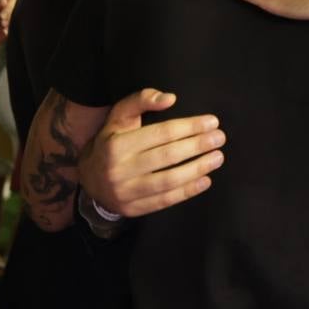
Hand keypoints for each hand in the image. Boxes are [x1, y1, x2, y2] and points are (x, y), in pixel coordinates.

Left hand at [0, 0, 15, 47]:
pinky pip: (17, 26)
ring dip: (11, 20)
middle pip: (16, 6)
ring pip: (18, 16)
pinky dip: (11, 28)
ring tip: (3, 25)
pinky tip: (5, 31)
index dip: (10, 3)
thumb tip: (5, 0)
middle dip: (9, 12)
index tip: (3, 11)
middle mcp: (8, 10)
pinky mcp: (12, 28)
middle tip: (2, 19)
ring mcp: (11, 19)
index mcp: (1, 3)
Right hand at [79, 88, 225, 217]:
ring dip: (198, 169)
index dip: (189, 127)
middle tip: (220, 138)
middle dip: (198, 146)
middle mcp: (119, 169)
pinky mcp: (133, 209)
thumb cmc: (111, 141)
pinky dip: (188, 191)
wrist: (89, 179)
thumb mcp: (119, 116)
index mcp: (117, 144)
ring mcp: (126, 192)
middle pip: (167, 156)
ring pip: (168, 181)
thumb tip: (170, 98)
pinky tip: (205, 180)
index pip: (161, 133)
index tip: (212, 121)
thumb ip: (141, 100)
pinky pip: (165, 201)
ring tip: (217, 158)